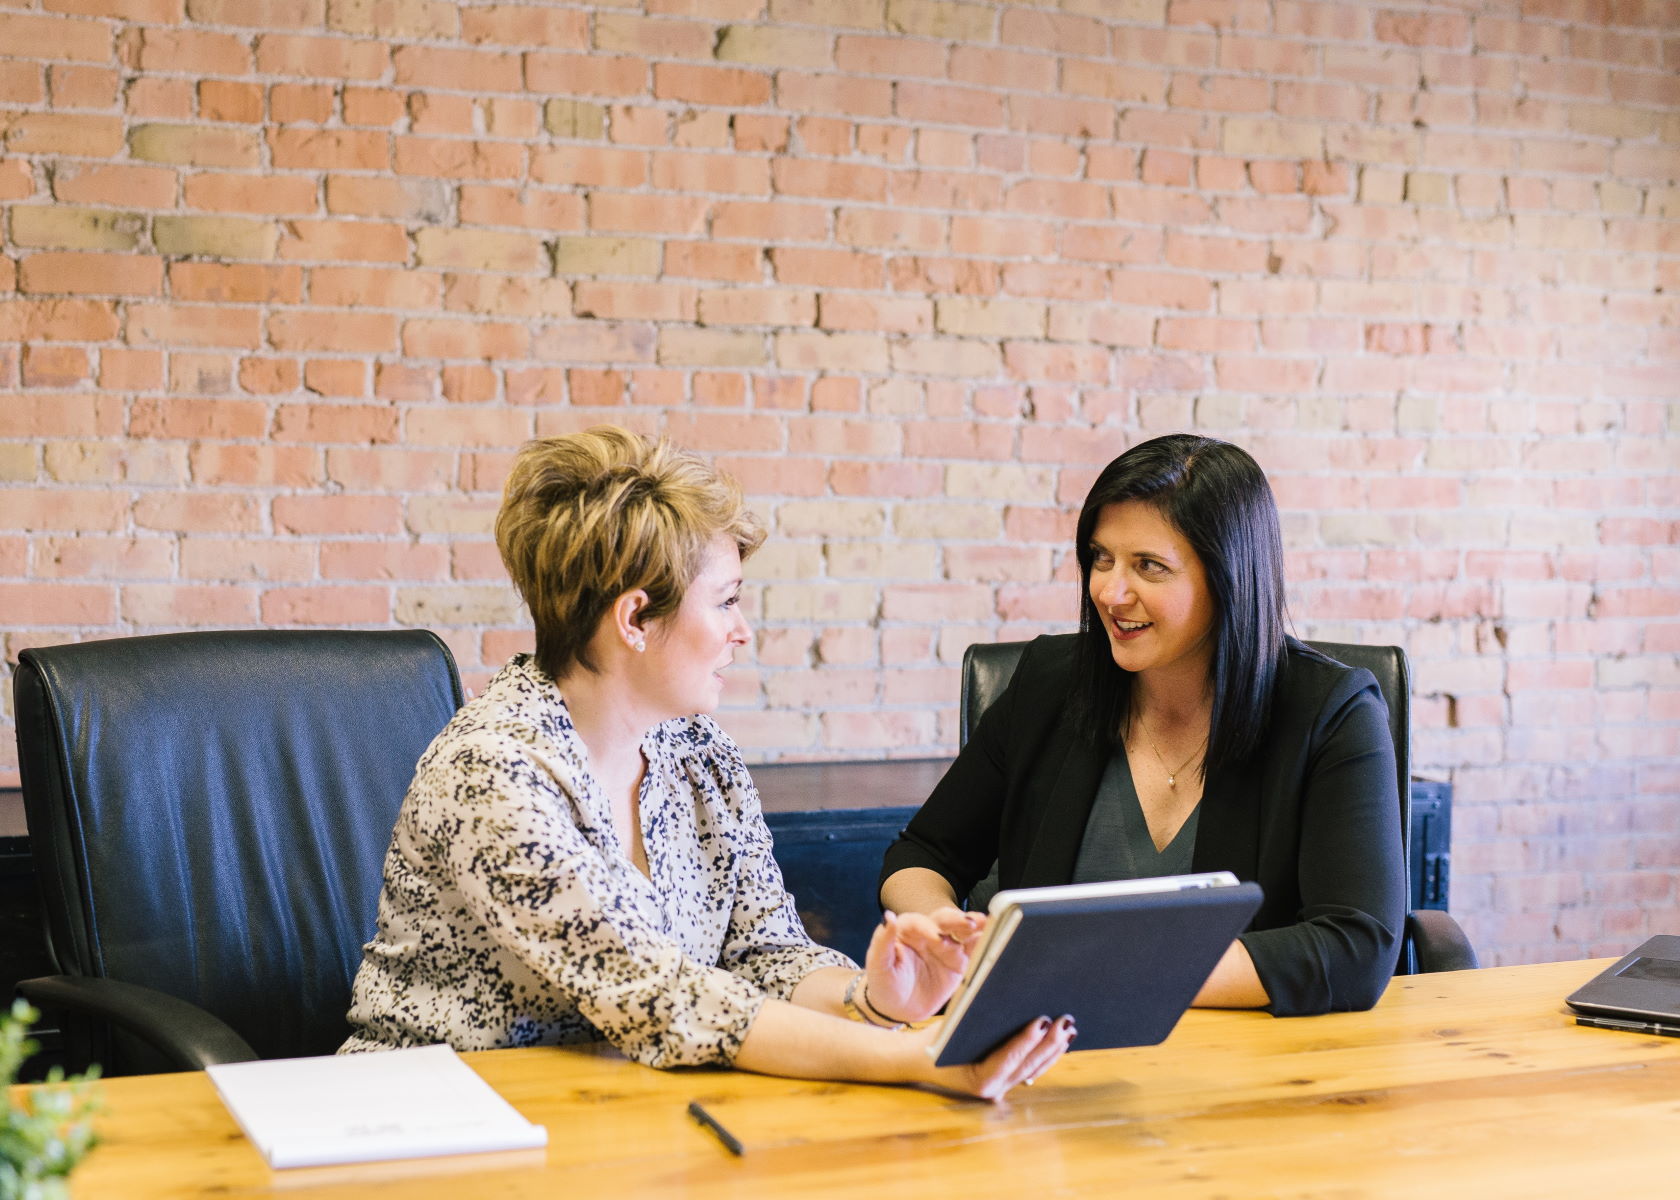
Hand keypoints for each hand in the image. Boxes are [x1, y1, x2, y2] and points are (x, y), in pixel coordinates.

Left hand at [862, 907, 986, 1024]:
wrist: (899, 1009)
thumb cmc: (885, 984)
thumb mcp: (878, 965)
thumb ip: (882, 941)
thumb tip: (888, 917)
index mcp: (907, 930)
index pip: (919, 922)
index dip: (928, 928)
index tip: (936, 938)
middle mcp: (929, 933)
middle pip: (944, 920)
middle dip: (957, 920)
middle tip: (969, 923)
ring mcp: (946, 946)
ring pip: (962, 931)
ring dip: (974, 926)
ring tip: (986, 924)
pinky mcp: (959, 961)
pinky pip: (973, 949)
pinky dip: (984, 942)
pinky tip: (995, 937)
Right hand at [915, 1014, 1075, 1101]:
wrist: (920, 1061)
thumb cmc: (934, 1041)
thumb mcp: (951, 1029)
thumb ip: (977, 1019)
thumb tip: (1007, 998)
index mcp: (977, 1080)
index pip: (1007, 1059)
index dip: (1027, 1041)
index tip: (1043, 1021)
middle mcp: (992, 1090)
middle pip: (1027, 1065)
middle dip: (1049, 1043)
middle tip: (1065, 1021)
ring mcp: (1001, 1088)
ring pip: (1034, 1069)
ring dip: (1054, 1049)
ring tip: (1069, 1028)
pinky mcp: (1006, 1081)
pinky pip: (1031, 1069)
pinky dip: (1047, 1054)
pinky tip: (1061, 1040)